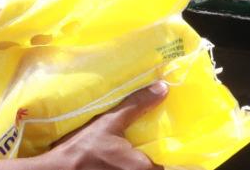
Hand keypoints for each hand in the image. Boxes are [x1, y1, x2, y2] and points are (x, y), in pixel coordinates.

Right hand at [46, 82, 165, 169]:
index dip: (163, 151)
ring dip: (136, 160)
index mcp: (143, 167)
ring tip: (127, 146)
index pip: (165, 161)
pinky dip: (124, 165)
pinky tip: (116, 156)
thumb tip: (162, 88)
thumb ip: (137, 105)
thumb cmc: (84, 147)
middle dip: (149, 155)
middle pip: (153, 166)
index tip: (158, 138)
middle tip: (141, 139)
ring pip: (139, 168)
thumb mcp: (110, 122)